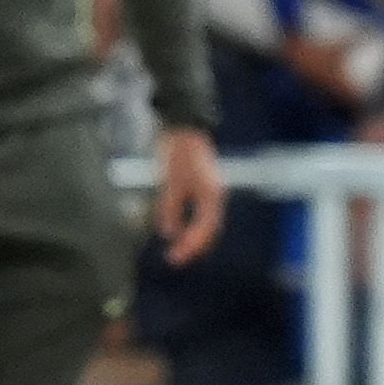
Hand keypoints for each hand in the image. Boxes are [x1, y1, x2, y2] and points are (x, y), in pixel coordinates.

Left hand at [152, 126, 225, 265]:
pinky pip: (198, 213)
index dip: (190, 247)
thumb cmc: (179, 152)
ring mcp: (209, 191)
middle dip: (192, 246)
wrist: (184, 126)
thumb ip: (170, 207)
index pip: (204, 230)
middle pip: (208, 230)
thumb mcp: (171, 181)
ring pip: (204, 223)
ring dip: (191, 238)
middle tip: (174, 258)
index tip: (174, 257)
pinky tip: (176, 231)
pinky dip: (188, 225)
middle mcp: (214, 196)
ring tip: (176, 250)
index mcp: (211, 196)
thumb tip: (169, 233)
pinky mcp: (200, 186)